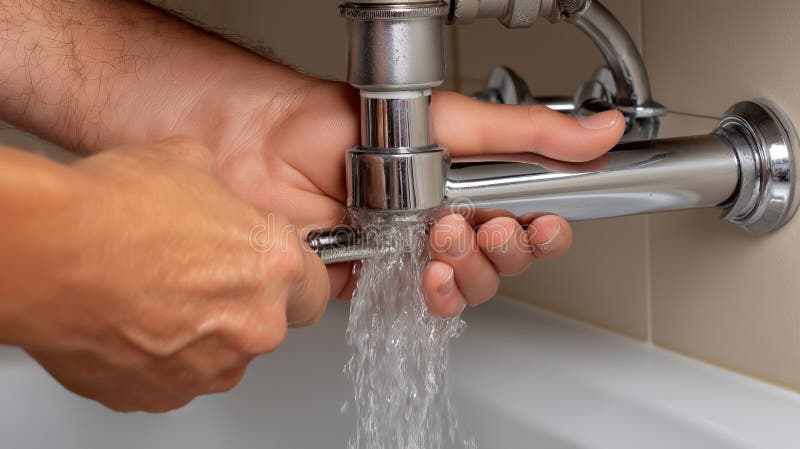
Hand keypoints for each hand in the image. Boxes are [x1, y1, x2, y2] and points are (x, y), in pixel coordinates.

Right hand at [24, 137, 328, 411]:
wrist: (47, 254)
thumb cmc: (113, 213)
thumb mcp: (187, 164)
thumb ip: (220, 189)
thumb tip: (211, 186)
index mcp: (276, 268)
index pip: (316, 287)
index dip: (291, 277)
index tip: (270, 271)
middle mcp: (253, 326)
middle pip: (269, 322)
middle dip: (243, 303)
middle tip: (199, 275)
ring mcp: (208, 368)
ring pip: (222, 353)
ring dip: (202, 330)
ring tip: (156, 294)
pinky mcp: (161, 394)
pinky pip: (176, 375)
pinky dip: (161, 354)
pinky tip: (134, 319)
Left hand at [216, 80, 624, 317]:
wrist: (265, 148)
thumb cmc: (344, 125)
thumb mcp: (450, 121)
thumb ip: (525, 135)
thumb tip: (598, 132)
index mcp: (467, 185)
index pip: (527, 220)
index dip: (543, 231)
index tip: (542, 224)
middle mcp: (444, 221)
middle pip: (505, 262)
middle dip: (504, 251)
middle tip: (483, 226)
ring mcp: (413, 255)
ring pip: (472, 288)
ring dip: (470, 272)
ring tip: (444, 240)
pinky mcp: (380, 282)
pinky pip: (423, 308)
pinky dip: (435, 298)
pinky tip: (426, 274)